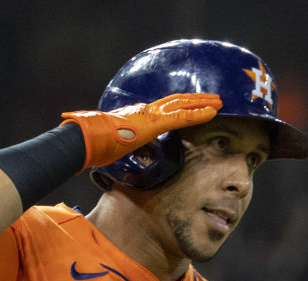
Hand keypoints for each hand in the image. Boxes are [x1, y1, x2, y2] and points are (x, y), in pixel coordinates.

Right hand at [60, 93, 221, 168]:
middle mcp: (146, 110)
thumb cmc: (95, 144)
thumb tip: (116, 152)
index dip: (180, 105)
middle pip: (177, 101)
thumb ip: (120, 145)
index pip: (164, 107)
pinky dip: (198, 114)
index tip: (192, 105)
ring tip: (219, 103)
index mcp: (137, 115)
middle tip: (213, 99)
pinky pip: (182, 117)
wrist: (88, 139)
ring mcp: (151, 115)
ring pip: (183, 105)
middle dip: (196, 100)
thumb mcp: (112, 144)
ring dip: (203, 103)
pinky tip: (212, 112)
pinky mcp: (154, 123)